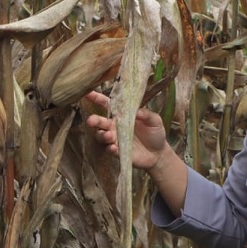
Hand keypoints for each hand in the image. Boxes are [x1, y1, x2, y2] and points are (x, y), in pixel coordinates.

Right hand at [83, 90, 187, 213]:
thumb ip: (146, 114)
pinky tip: (114, 147)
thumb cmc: (155, 133)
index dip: (97, 98)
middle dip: (94, 120)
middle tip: (91, 120)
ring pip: (102, 136)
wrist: (158, 153)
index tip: (88, 93)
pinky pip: (110, 149)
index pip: (107, 105)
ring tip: (109, 135)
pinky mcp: (118, 152)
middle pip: (101, 121)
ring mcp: (115, 139)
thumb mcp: (155, 121)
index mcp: (122, 115)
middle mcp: (115, 126)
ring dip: (103, 135)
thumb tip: (137, 111)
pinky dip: (110, 148)